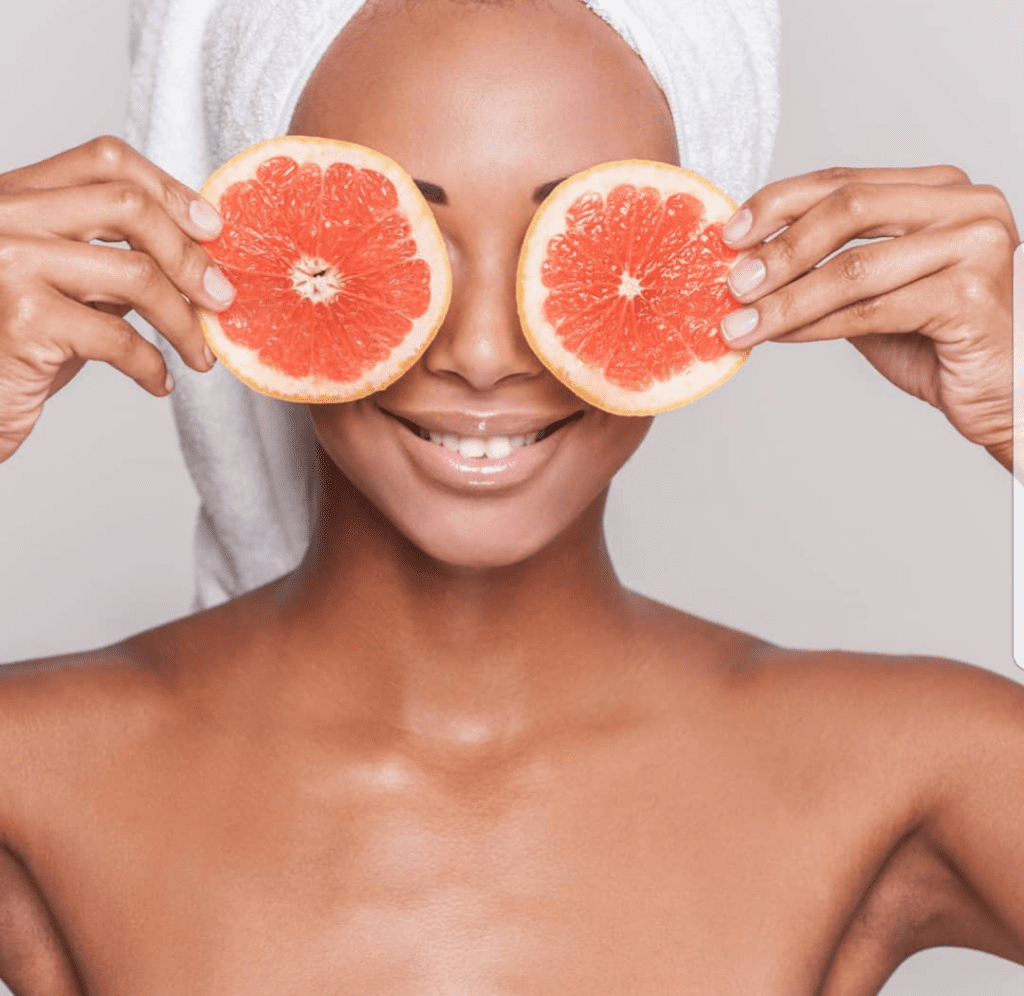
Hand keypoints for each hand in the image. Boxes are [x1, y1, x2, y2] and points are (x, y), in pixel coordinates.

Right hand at [0, 135, 235, 462]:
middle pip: (129, 206)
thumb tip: (198, 253)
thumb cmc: (11, 348)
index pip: (105, 159)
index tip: (211, 229)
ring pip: (137, 274)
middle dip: (190, 257)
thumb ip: (108, 257)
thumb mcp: (62, 286)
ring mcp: (8, 263)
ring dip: (184, 322)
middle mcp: (5, 216)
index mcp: (15, 196)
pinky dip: (153, 365)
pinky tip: (158, 382)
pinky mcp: (24, 321)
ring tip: (201, 353)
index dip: (170, 190)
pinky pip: (120, 338)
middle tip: (221, 299)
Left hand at [717, 166, 1018, 471]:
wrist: (1001, 393)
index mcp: (937, 189)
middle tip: (732, 283)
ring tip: (741, 324)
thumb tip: (746, 264)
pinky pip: (871, 310)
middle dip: (779, 249)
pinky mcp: (972, 294)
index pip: (843, 180)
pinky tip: (780, 336)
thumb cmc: (935, 342)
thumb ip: (822, 270)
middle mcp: (965, 203)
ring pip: (854, 267)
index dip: (778, 203)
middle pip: (848, 208)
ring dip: (786, 300)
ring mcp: (976, 244)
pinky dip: (816, 325)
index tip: (728, 235)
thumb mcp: (869, 294)